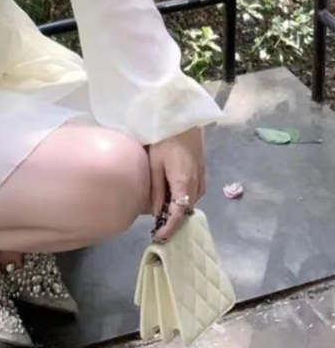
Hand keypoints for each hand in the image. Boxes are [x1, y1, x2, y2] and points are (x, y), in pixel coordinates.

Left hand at [146, 126, 205, 242]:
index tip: (160, 237)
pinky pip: (194, 192)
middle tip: (157, 226)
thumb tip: (156, 212)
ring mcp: (202, 178)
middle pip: (186, 209)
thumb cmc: (165, 138)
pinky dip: (183, 198)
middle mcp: (197, 184)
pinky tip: (171, 195)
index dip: (170, 228)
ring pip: (190, 201)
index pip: (179, 214)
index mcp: (184, 183)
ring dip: (178, 208)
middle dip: (173, 220)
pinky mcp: (203, 172)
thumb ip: (156, 189)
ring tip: (161, 212)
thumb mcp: (155, 163)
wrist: (183, 119)